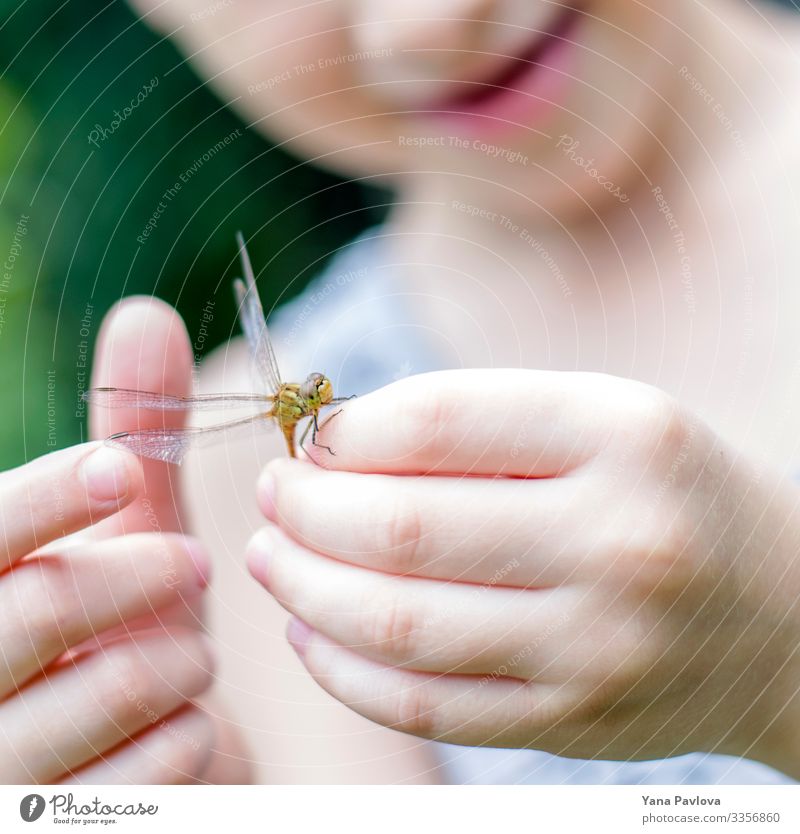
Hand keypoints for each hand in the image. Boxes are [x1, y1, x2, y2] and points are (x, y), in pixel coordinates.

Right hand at [0, 298, 222, 784]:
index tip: (122, 468)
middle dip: (142, 574)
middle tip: (195, 563)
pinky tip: (185, 725)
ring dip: (178, 658)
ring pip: (102, 691)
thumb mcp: (122, 536)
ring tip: (192, 652)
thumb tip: (147, 316)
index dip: (47, 496)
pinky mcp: (50, 830)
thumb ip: (131, 438)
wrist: (131, 759)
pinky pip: (143, 776)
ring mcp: (2, 773)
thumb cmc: (122, 630)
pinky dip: (185, 735)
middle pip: (39, 609)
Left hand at [246, 369, 799, 777]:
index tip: (309, 438)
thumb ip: (475, 425)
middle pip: (402, 529)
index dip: (344, 429)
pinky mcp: (574, 721)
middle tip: (272, 496)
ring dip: (304, 588)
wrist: (783, 611)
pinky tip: (311, 631)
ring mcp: (596, 647)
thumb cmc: (667, 491)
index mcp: (623, 436)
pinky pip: (425, 706)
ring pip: (397, 626)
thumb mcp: (600, 419)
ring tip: (270, 556)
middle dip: (305, 510)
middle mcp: (616, 542)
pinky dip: (344, 670)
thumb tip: (335, 445)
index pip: (436, 422)